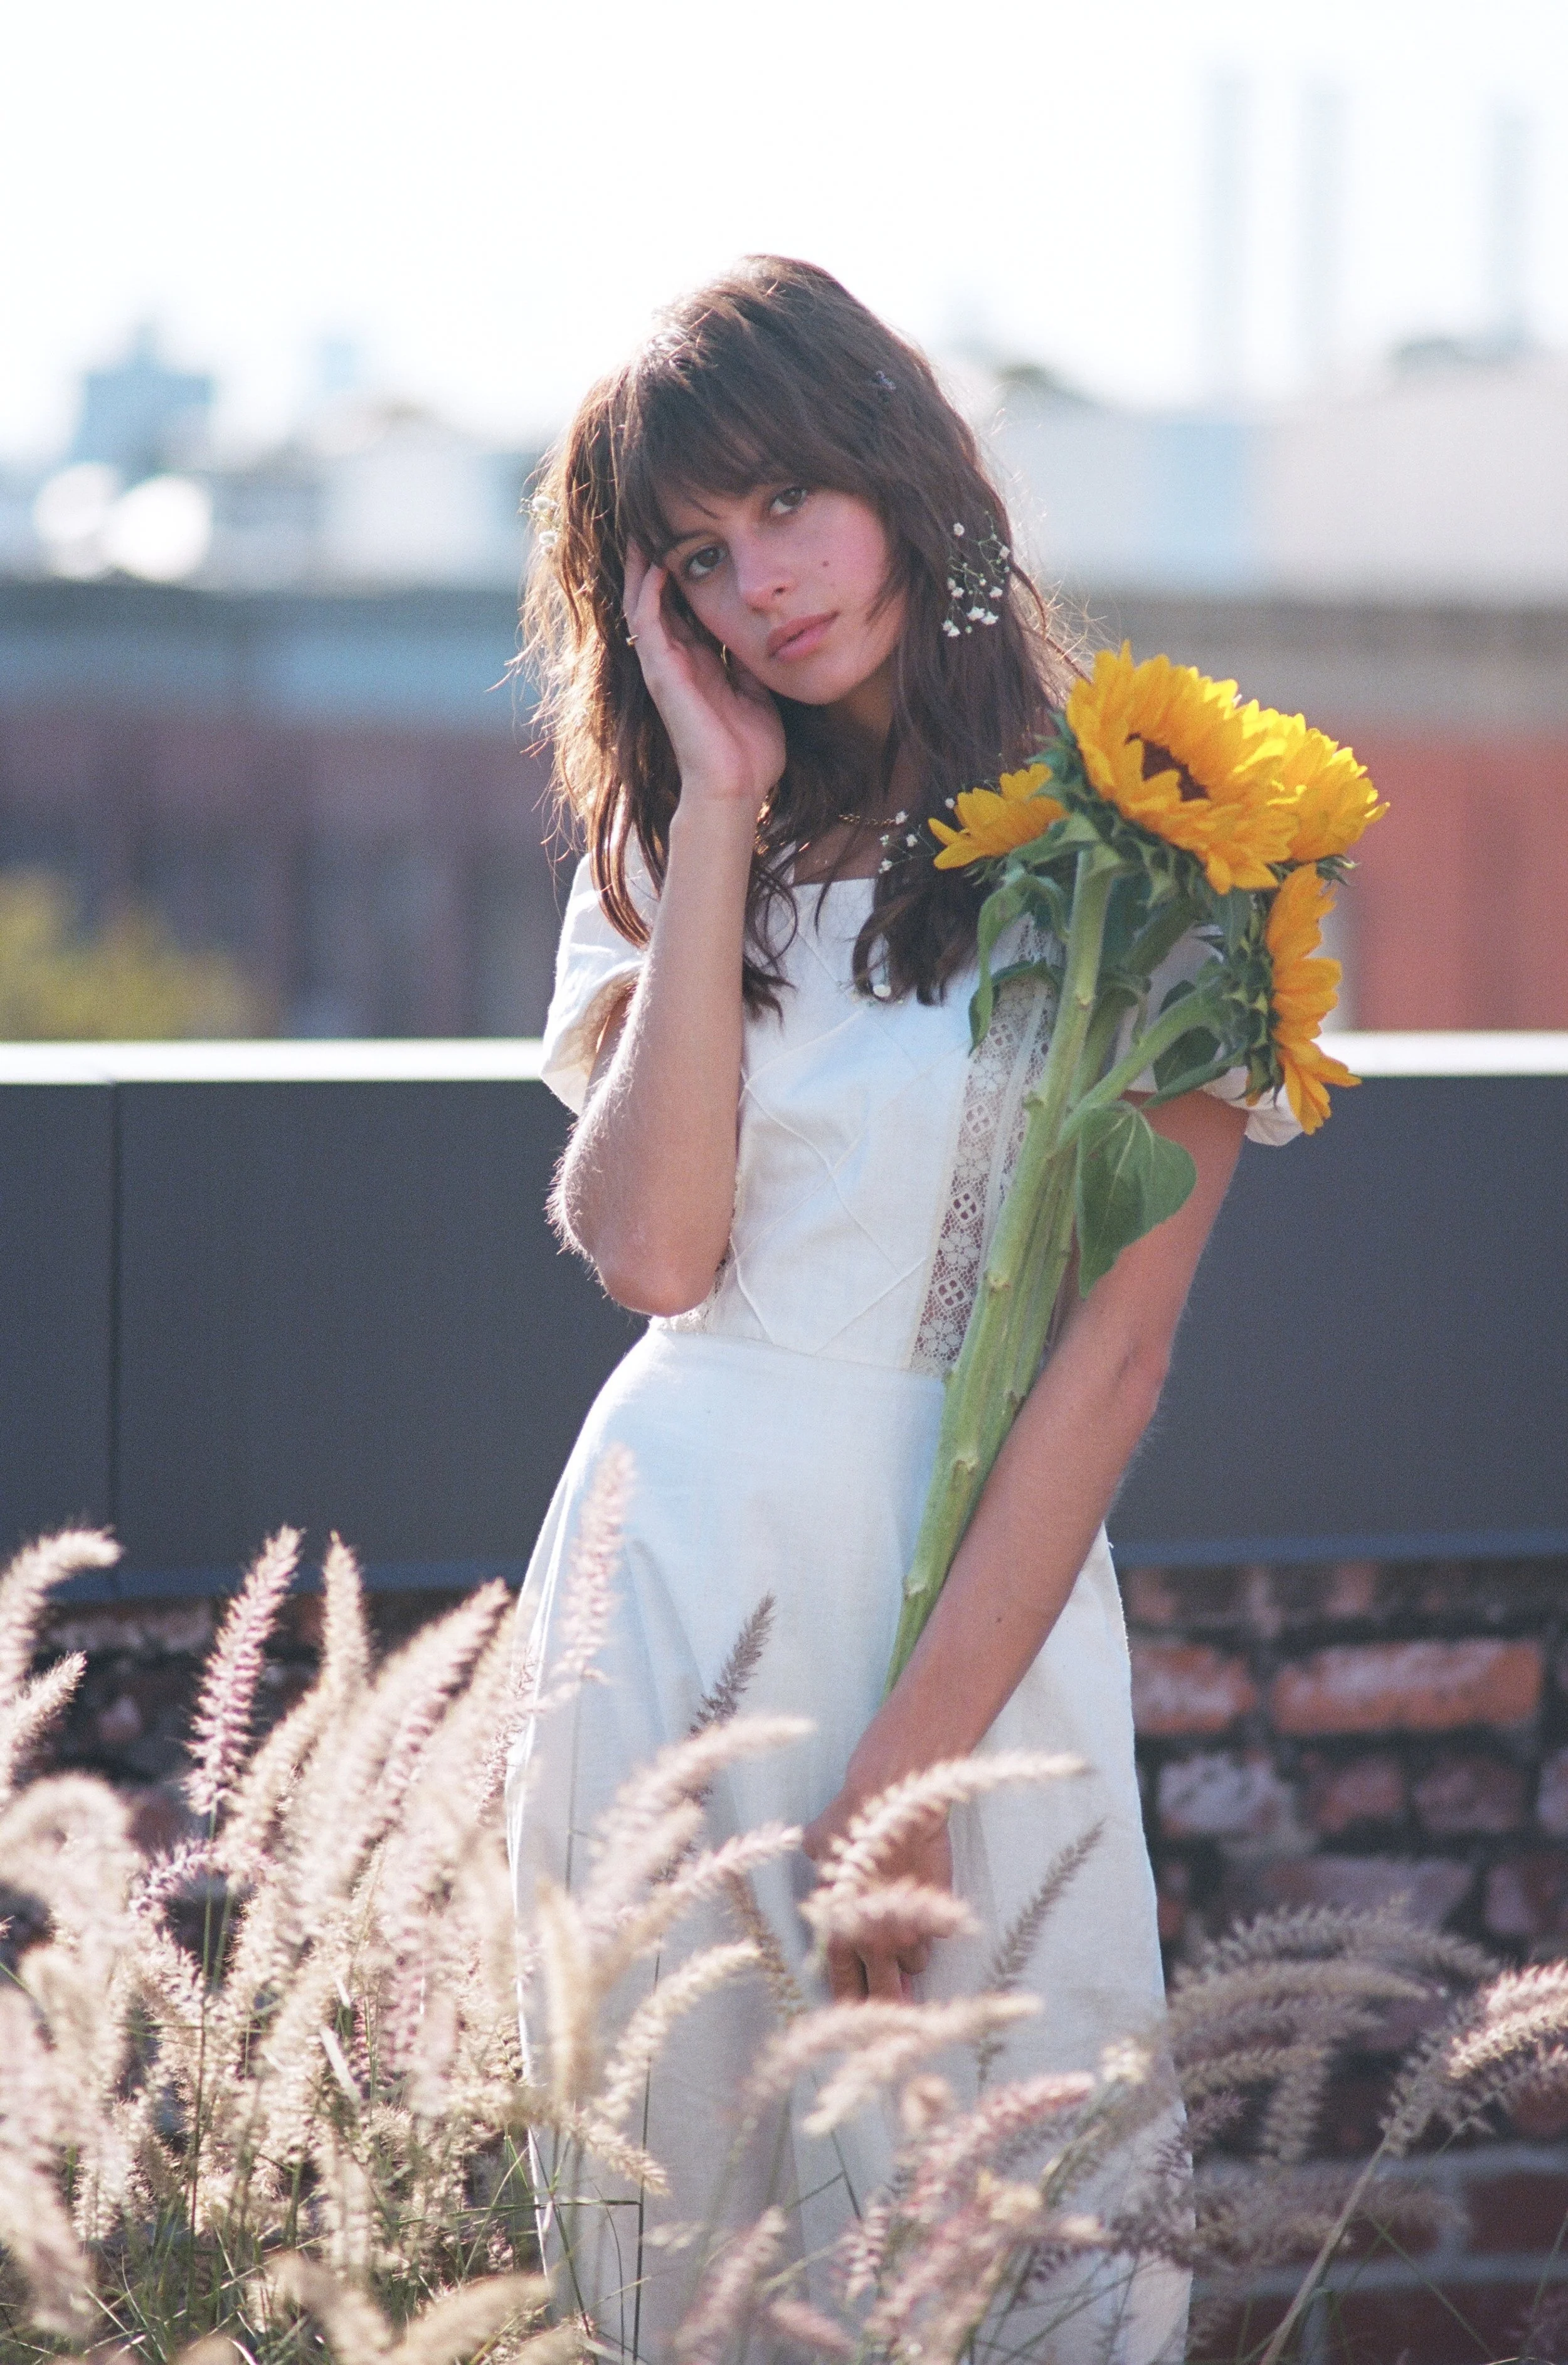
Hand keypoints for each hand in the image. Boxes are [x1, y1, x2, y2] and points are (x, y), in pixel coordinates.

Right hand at [623, 546, 785, 822]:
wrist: (737, 789)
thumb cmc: (751, 753)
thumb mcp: (760, 693)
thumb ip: (753, 662)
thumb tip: (763, 631)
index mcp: (701, 664)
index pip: (685, 608)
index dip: (686, 574)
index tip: (695, 538)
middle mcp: (678, 661)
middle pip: (658, 598)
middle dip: (657, 560)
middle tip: (658, 519)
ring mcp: (665, 667)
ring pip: (644, 603)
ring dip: (644, 566)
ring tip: (646, 528)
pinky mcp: (661, 674)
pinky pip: (647, 623)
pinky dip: (650, 592)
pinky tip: (659, 563)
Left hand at [801, 1787, 953, 2003]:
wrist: (897, 1801)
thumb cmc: (851, 1820)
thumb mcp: (818, 1847)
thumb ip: (820, 1871)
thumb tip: (816, 1864)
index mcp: (839, 1928)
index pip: (843, 1982)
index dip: (851, 1999)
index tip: (857, 2013)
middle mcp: (874, 1938)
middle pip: (884, 1990)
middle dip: (887, 1999)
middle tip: (894, 2007)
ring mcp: (909, 1928)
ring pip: (914, 1962)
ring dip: (909, 1952)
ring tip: (905, 1927)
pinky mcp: (937, 1912)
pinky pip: (935, 1933)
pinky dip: (930, 1925)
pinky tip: (923, 1901)